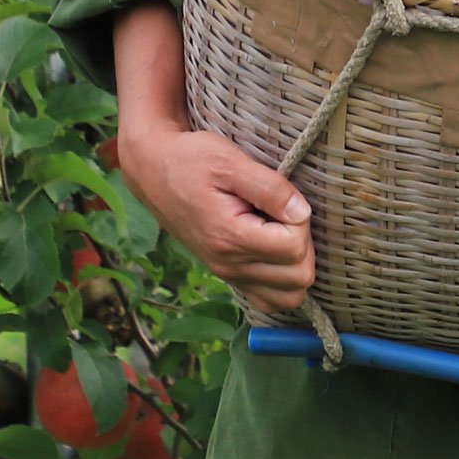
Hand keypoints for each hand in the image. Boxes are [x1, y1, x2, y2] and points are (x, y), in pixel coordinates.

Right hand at [117, 112, 317, 314]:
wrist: (154, 172)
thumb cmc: (191, 160)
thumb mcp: (229, 161)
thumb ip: (269, 187)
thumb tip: (302, 212)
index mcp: (229, 237)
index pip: (294, 248)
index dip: (301, 220)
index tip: (284, 198)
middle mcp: (229, 265)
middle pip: (298, 278)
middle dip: (304, 244)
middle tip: (286, 214)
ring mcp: (228, 274)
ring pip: (289, 295)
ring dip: (297, 265)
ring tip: (283, 231)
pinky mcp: (228, 274)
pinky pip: (270, 299)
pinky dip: (283, 281)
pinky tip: (277, 251)